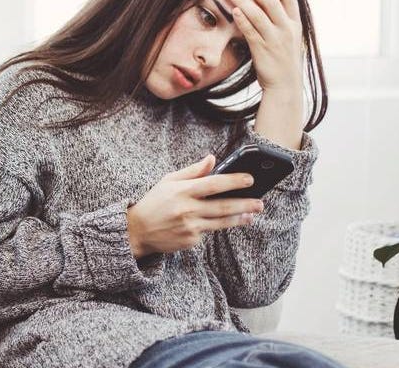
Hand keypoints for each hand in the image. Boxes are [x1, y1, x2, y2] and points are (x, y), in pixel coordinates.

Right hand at [125, 154, 264, 257]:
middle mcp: (187, 209)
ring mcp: (190, 227)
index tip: (250, 179)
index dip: (234, 181)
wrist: (137, 231)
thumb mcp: (169, 181)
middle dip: (245, 203)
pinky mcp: (191, 241)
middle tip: (260, 202)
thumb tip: (212, 159)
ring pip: (221, 222)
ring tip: (253, 214)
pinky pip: (208, 232)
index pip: (213, 184)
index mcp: (182, 191)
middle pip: (223, 206)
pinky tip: (224, 222)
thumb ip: (192, 171)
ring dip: (240, 218)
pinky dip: (216, 226)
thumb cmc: (155, 202)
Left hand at [225, 0, 304, 92]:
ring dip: (244, 0)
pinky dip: (243, 20)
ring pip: (259, 15)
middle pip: (272, 2)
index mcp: (296, 25)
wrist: (285, 86)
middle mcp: (287, 30)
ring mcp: (275, 40)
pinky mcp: (262, 50)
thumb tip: (272, 2)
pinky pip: (251, 31)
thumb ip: (283, 21)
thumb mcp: (290, 38)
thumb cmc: (284, 61)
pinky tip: (234, 10)